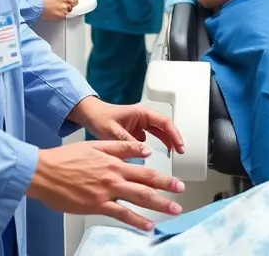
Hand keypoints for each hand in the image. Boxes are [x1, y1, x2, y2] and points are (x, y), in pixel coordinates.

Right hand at [27, 140, 184, 230]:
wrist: (43, 171)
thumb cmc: (65, 159)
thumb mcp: (95, 145)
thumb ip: (120, 147)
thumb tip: (144, 150)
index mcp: (113, 161)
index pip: (144, 169)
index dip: (162, 176)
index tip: (174, 181)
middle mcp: (113, 176)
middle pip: (146, 183)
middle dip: (167, 188)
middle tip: (181, 193)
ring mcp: (106, 191)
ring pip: (138, 197)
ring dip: (159, 204)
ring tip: (173, 210)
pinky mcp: (96, 205)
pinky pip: (121, 214)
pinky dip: (136, 220)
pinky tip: (147, 225)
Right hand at [39, 0, 77, 21]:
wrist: (35, 6)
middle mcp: (67, 5)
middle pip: (73, 4)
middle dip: (69, 2)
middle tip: (62, 2)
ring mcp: (63, 13)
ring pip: (68, 10)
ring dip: (64, 8)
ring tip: (57, 7)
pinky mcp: (59, 18)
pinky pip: (63, 16)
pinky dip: (60, 14)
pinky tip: (54, 11)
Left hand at [68, 98, 184, 153]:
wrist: (88, 116)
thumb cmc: (99, 118)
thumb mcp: (113, 131)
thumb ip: (129, 142)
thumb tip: (145, 152)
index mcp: (142, 113)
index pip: (165, 123)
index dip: (175, 135)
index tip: (180, 147)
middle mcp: (143, 117)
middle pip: (165, 127)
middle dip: (174, 139)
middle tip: (181, 153)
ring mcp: (140, 124)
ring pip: (159, 133)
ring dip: (166, 142)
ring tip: (172, 154)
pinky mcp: (136, 130)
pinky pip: (151, 138)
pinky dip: (156, 145)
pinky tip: (155, 154)